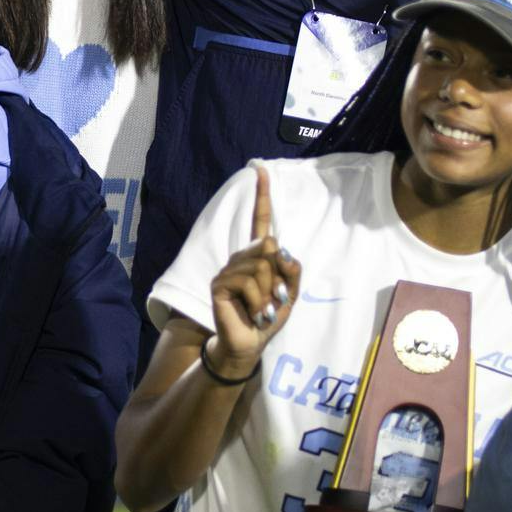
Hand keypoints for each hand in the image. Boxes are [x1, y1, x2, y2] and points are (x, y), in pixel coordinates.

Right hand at [205, 165, 301, 379]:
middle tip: (272, 300)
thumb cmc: (268, 317)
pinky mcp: (220, 283)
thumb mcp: (290, 294)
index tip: (260, 168)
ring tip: (261, 309)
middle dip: (278, 278)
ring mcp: (228, 269)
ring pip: (261, 266)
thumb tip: (280, 249)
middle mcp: (241, 258)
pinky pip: (249, 282)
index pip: (260, 220)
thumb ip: (291, 271)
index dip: (261, 195)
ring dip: (269, 293)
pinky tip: (253, 312)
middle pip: (269, 248)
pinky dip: (258, 301)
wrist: (250, 343)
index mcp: (258, 256)